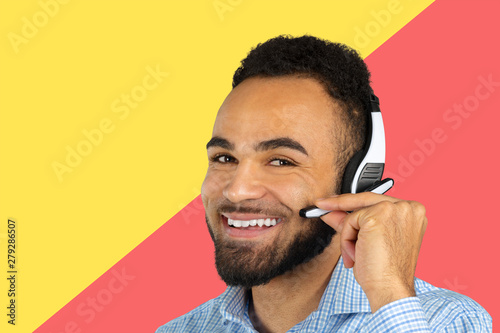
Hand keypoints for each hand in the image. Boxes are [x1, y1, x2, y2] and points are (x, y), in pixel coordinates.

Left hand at [316, 193, 427, 312]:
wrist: (389, 289)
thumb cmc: (386, 273)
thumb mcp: (368, 240)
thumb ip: (352, 222)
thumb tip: (331, 211)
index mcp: (413, 213)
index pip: (378, 201)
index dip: (354, 203)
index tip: (334, 201)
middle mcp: (408, 208)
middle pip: (366, 198)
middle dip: (339, 203)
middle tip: (321, 204)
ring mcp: (395, 209)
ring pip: (356, 213)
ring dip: (349, 235)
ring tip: (358, 255)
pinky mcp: (379, 215)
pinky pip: (350, 221)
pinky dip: (347, 239)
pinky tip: (357, 254)